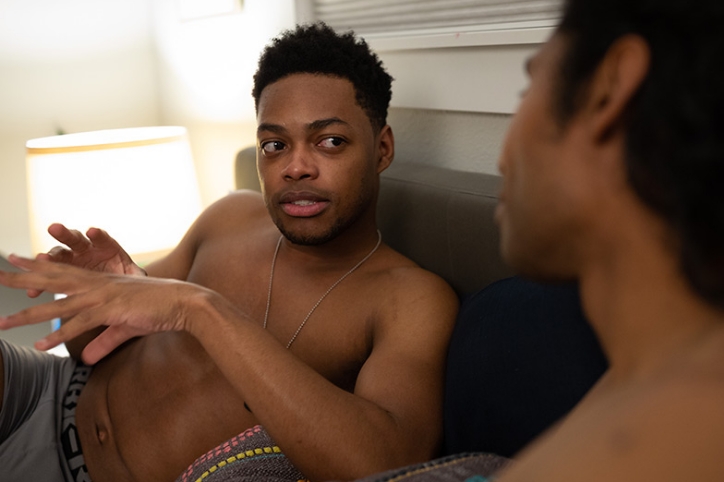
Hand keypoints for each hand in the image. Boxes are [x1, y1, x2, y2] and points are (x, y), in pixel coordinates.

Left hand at [0, 255, 205, 364]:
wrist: (184, 302)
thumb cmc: (159, 309)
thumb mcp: (126, 327)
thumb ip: (103, 341)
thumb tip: (85, 358)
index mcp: (101, 283)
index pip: (63, 272)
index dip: (38, 268)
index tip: (15, 261)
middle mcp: (98, 285)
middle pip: (53, 280)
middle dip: (22, 279)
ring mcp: (103, 295)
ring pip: (58, 304)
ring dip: (29, 315)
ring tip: (2, 322)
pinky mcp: (112, 309)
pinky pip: (80, 323)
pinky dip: (59, 334)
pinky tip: (41, 343)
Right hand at [27, 223, 144, 297]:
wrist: (114, 289)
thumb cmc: (124, 278)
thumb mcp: (133, 277)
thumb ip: (136, 275)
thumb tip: (142, 275)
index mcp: (106, 247)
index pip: (102, 238)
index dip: (97, 235)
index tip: (93, 231)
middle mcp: (86, 250)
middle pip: (74, 238)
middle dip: (64, 233)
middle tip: (54, 228)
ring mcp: (71, 260)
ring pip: (57, 254)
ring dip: (48, 257)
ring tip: (42, 260)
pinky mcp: (61, 274)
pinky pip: (48, 277)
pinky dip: (40, 284)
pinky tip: (34, 291)